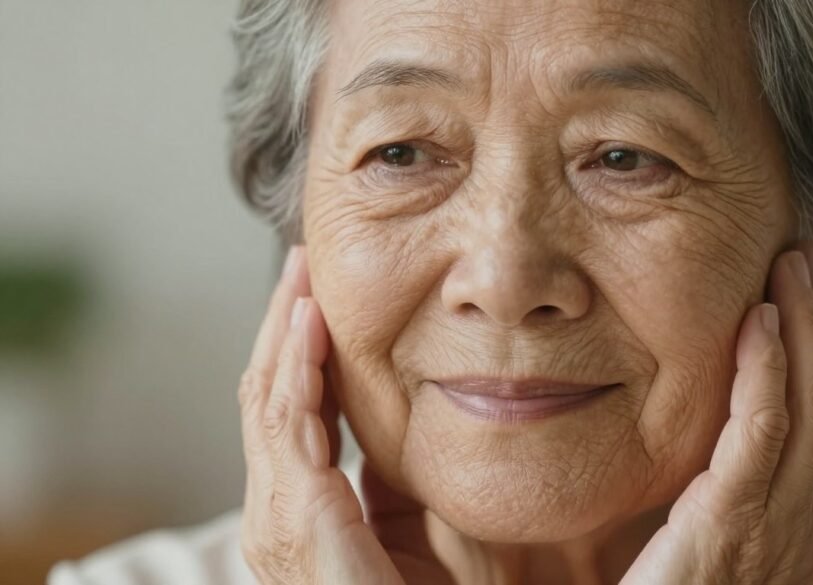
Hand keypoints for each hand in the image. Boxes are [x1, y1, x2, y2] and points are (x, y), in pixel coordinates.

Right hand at [236, 246, 453, 584]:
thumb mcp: (431, 520)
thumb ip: (410, 470)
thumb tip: (420, 407)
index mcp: (307, 509)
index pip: (293, 411)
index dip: (302, 349)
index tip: (317, 293)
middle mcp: (280, 511)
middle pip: (269, 396)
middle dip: (282, 326)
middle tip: (301, 262)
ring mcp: (280, 518)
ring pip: (269, 402)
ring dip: (283, 333)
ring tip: (300, 274)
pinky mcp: (298, 521)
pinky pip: (288, 427)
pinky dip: (296, 370)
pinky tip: (308, 323)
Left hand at [621, 243, 812, 584]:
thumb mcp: (710, 536)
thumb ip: (723, 486)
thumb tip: (709, 419)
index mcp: (809, 529)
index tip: (803, 296)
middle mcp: (812, 528)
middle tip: (801, 260)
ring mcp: (783, 530)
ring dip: (805, 327)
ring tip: (787, 268)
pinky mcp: (733, 526)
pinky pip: (762, 433)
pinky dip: (767, 371)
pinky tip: (759, 323)